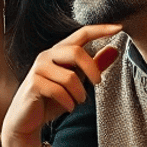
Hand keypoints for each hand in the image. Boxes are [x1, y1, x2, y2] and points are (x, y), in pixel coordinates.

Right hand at [0, 25, 122, 146]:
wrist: (27, 118)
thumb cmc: (51, 99)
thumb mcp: (77, 81)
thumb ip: (94, 65)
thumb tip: (114, 50)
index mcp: (59, 52)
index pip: (81, 34)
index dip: (100, 30)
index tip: (118, 28)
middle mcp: (47, 56)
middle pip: (76, 52)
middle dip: (92, 70)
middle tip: (97, 84)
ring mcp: (39, 69)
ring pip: (70, 76)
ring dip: (79, 94)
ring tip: (77, 101)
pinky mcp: (34, 84)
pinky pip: (59, 91)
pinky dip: (68, 102)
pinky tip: (68, 107)